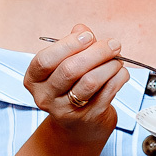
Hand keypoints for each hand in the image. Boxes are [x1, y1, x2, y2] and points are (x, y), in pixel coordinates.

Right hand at [24, 25, 128, 150]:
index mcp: (34, 80)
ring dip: (109, 65)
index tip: (88, 35)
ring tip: (117, 59)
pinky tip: (120, 71)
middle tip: (112, 44)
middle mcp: (46, 97)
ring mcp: (66, 110)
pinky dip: (118, 77)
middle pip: (70, 69)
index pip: (45, 60)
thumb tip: (81, 30)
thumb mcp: (65, 65)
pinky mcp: (89, 117)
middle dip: (96, 52)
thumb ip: (72, 45)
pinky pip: (107, 91)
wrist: (79, 125)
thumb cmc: (71, 87)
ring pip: (90, 81)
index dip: (68, 45)